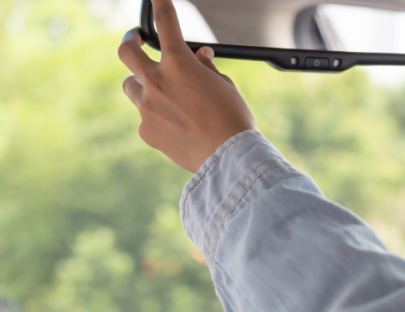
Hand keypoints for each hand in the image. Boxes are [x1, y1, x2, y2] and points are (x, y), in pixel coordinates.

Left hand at [118, 0, 256, 172]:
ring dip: (143, 85)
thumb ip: (206, 67)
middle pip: (126, 51)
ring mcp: (147, 107)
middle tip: (135, 39)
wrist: (229, 158)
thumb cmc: (233, 120)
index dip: (160, 4)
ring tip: (163, 96)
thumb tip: (198, 56)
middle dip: (130, 40)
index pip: (166, 23)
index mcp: (179, 64)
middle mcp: (156, 81)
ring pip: (132, 87)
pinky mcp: (146, 131)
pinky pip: (146, 118)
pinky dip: (157, 118)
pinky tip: (177, 128)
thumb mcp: (225, 86)